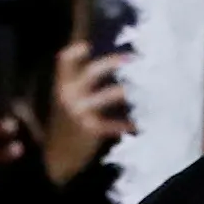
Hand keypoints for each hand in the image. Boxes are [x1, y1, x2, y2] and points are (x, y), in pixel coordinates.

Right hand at [41, 41, 126, 185]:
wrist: (55, 159)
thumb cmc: (67, 125)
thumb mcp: (67, 102)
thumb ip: (80, 84)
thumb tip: (109, 62)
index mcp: (62, 85)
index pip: (63, 62)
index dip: (75, 51)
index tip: (90, 45)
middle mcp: (68, 95)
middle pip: (92, 72)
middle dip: (113, 62)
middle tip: (134, 59)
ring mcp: (79, 112)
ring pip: (108, 95)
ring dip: (129, 90)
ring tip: (148, 88)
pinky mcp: (90, 130)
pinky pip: (115, 124)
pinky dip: (129, 124)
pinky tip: (140, 125)